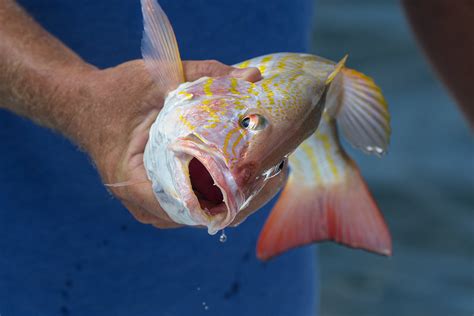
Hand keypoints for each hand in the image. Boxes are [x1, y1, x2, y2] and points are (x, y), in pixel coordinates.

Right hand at [80, 60, 261, 227]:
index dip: (231, 200)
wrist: (83, 105)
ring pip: (198, 215)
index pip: (190, 209)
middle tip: (272, 174)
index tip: (260, 181)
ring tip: (262, 176)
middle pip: (201, 217)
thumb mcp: (154, 78)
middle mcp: (141, 202)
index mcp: (134, 181)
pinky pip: (191, 206)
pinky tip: (239, 177)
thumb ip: (203, 75)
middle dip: (240, 199)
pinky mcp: (156, 196)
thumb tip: (252, 77)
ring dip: (230, 199)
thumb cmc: (112, 94)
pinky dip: (216, 195)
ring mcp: (148, 203)